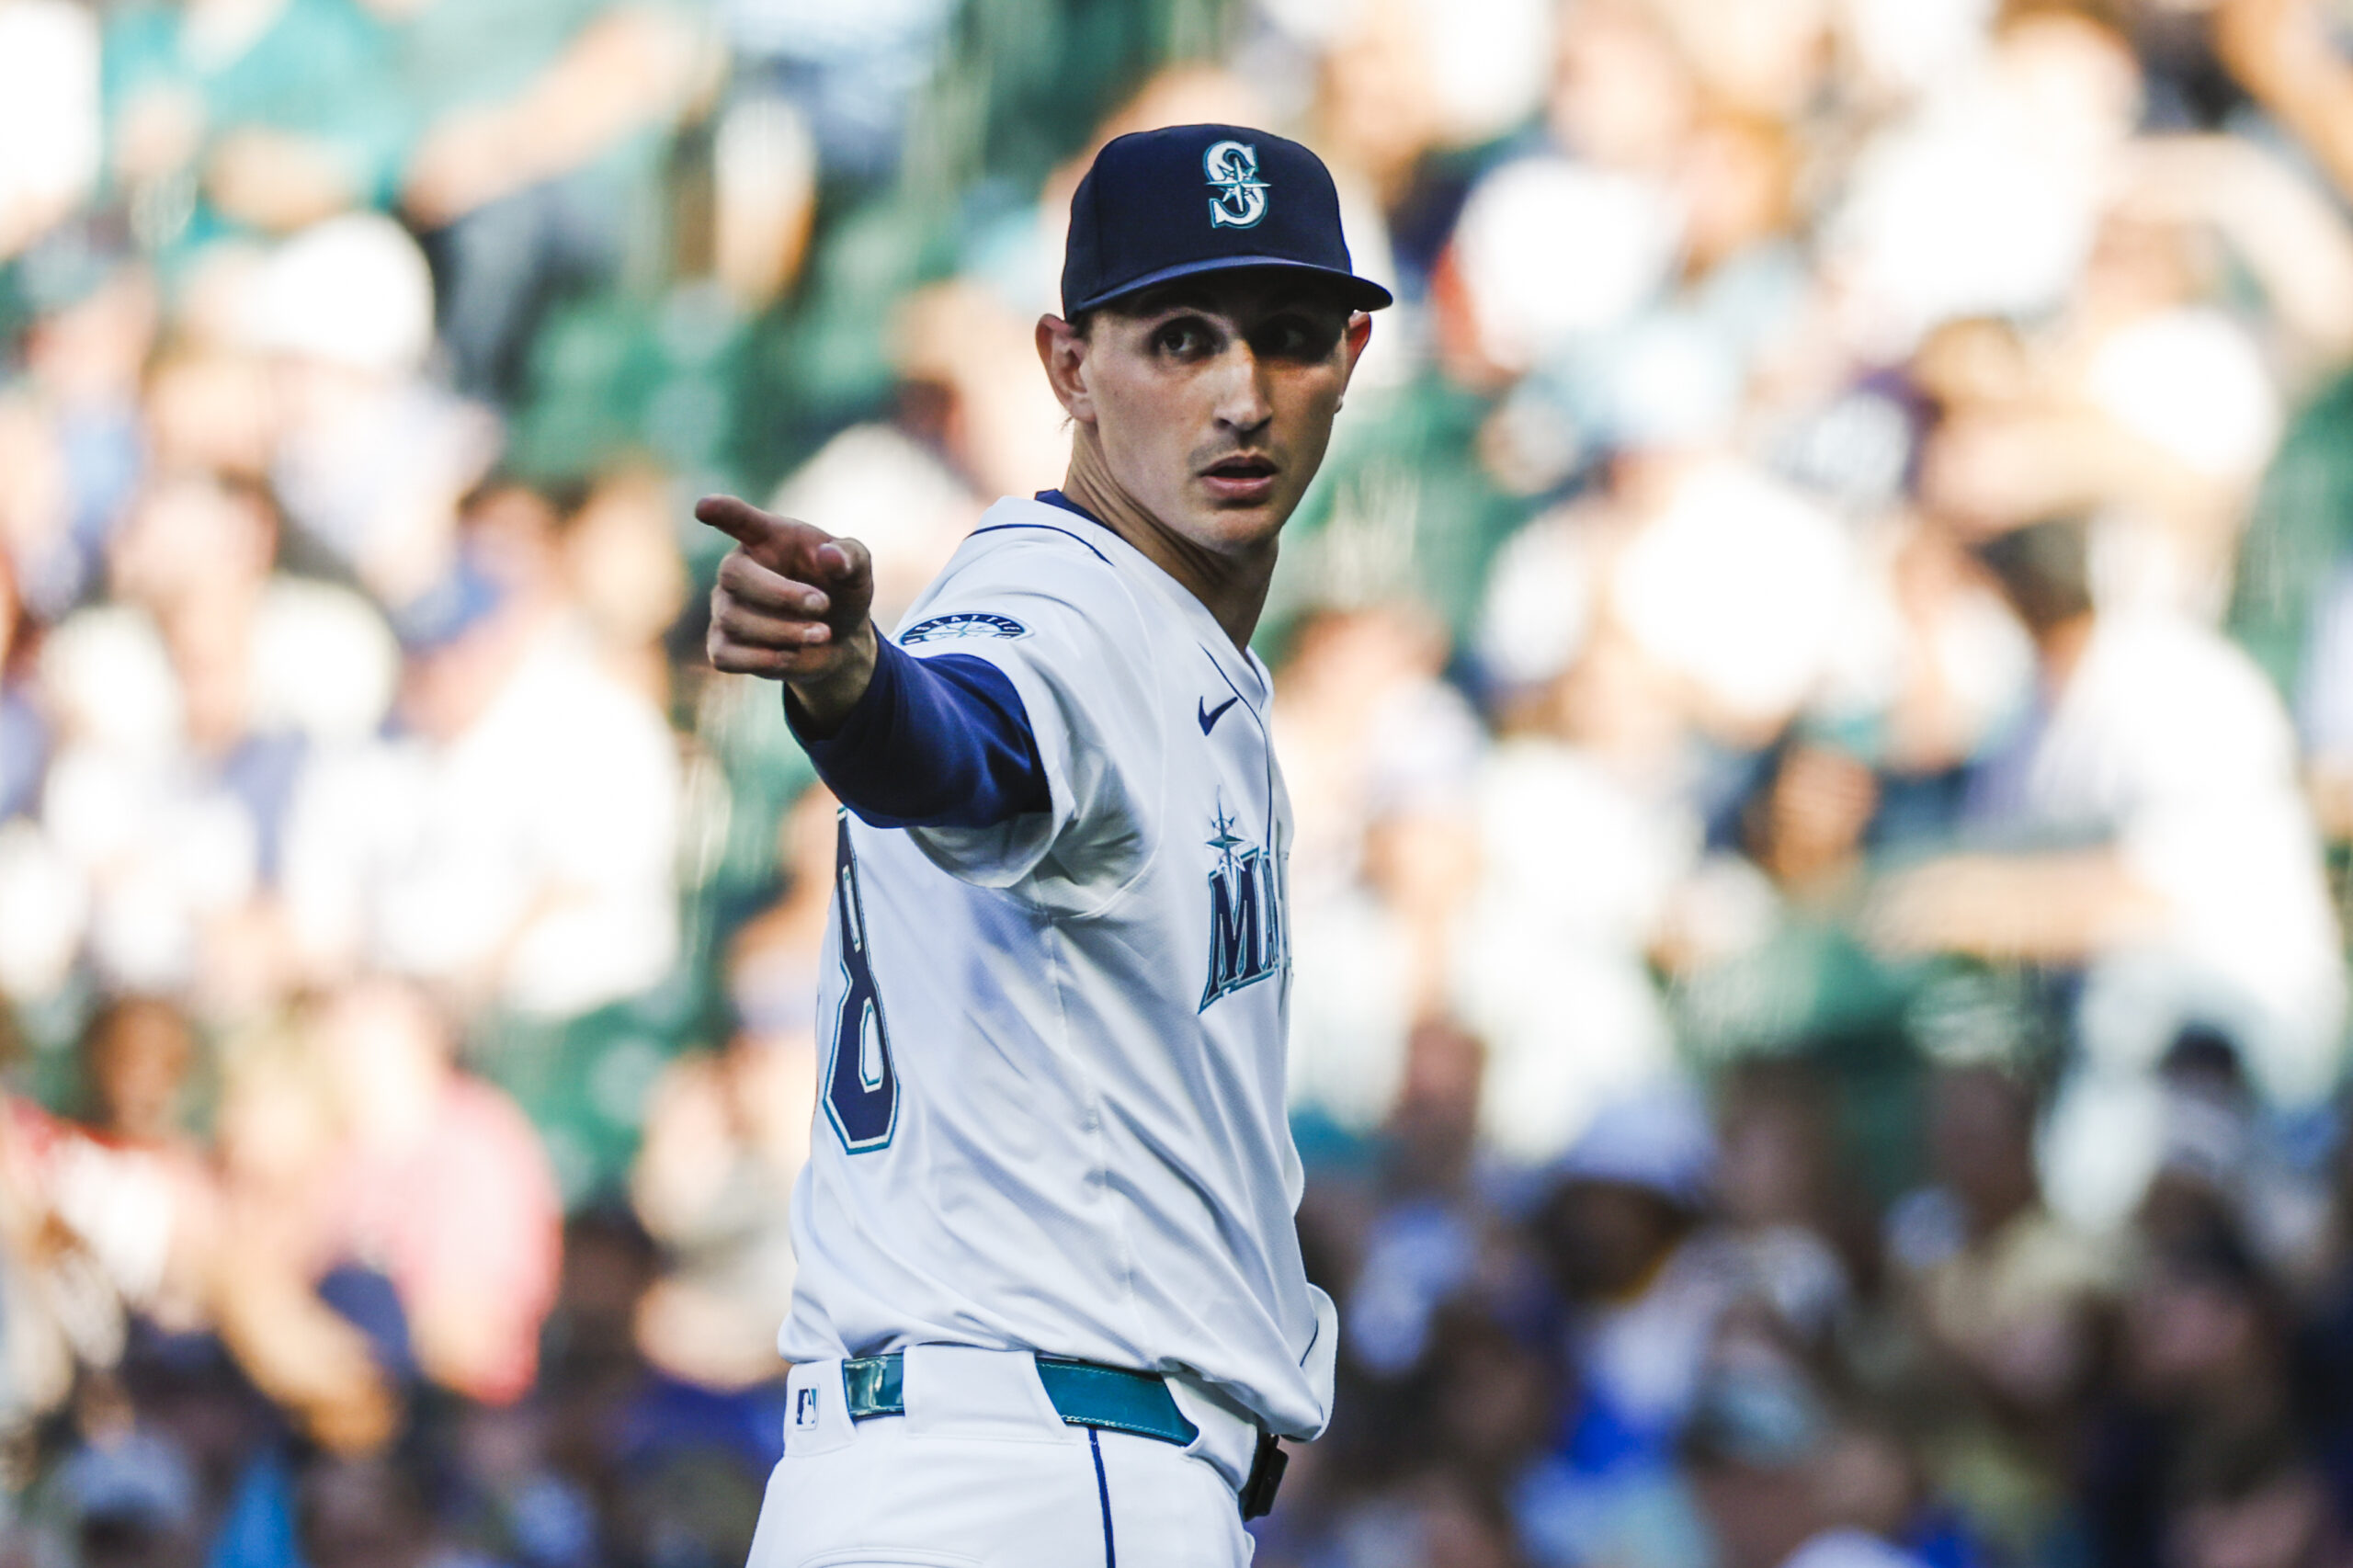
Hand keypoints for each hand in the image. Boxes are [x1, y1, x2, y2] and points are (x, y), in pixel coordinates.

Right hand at [697, 494, 877, 731]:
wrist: (840, 639)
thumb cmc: (840, 590)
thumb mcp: (857, 570)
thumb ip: (850, 557)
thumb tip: (829, 557)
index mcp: (766, 538)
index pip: (739, 519)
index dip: (722, 512)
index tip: (705, 507)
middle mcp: (737, 569)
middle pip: (734, 574)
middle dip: (782, 594)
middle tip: (823, 604)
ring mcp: (725, 608)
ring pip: (734, 619)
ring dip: (784, 631)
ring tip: (822, 634)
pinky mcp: (723, 645)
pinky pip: (725, 656)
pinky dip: (762, 660)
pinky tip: (791, 655)